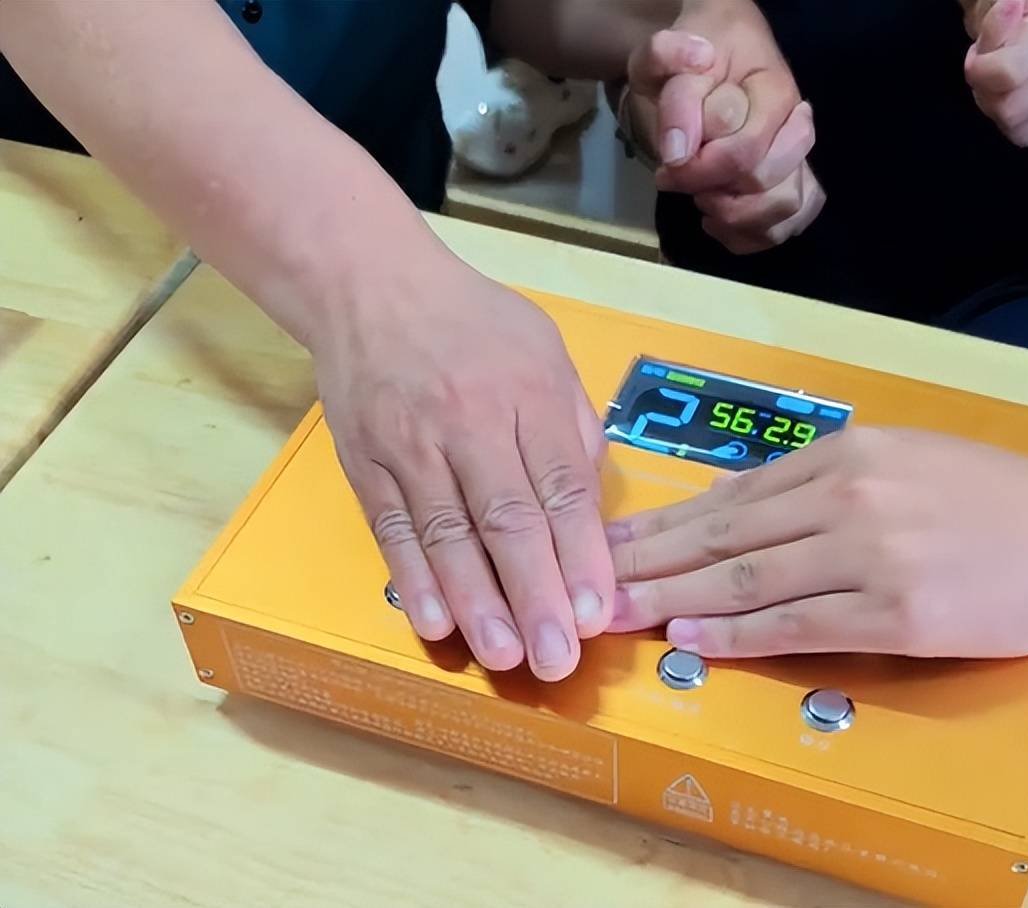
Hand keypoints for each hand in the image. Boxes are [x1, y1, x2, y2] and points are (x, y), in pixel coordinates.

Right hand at [315, 264, 612, 681]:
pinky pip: (392, 528)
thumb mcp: (547, 351)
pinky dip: (415, 578)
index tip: (596, 613)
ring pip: (448, 534)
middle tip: (557, 660)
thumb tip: (591, 510)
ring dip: (477, 603)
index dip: (581, 555)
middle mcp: (470, 420)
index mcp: (529, 392)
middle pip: (508, 520)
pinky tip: (436, 622)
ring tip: (505, 657)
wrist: (371, 285)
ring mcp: (411, 443)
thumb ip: (573, 428)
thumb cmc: (474, 322)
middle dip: (537, 596)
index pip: (562, 486)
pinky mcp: (365, 461)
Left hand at [606, 428, 1027, 658]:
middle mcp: (847, 497)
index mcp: (844, 454)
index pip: (729, 494)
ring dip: (671, 597)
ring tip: (615, 611)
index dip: (662, 523)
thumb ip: (822, 481)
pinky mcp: (896, 614)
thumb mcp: (901, 459)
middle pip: (720, 533)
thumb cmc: (991, 496)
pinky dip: (737, 632)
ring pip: (746, 578)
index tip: (611, 540)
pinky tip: (691, 636)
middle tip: (584, 578)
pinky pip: (798, 624)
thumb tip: (740, 509)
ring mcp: (869, 555)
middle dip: (645, 560)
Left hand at [626, 0, 823, 252]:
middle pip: (769, 186)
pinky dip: (750, 237)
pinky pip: (787, 227)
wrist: (712, 57)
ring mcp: (798, 158)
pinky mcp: (793, 185)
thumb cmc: (689, 62)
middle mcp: (796, 128)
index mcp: (774, 92)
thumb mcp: (663, 60)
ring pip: (787, 210)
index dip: (699, 171)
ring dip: (737, 220)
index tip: (666, 168)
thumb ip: (667, 82)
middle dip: (717, 196)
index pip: (746, 153)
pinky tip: (718, 222)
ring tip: (704, 204)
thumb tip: (679, 148)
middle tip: (683, 182)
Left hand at [964, 0, 1027, 148]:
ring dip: (1006, 117)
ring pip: (1024, 134)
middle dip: (989, 98)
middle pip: (1010, 113)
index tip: (980, 56)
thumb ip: (1008, 18)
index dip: (980, 69)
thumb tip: (1008, 10)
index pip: (1006, 74)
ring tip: (1010, 90)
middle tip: (993, 77)